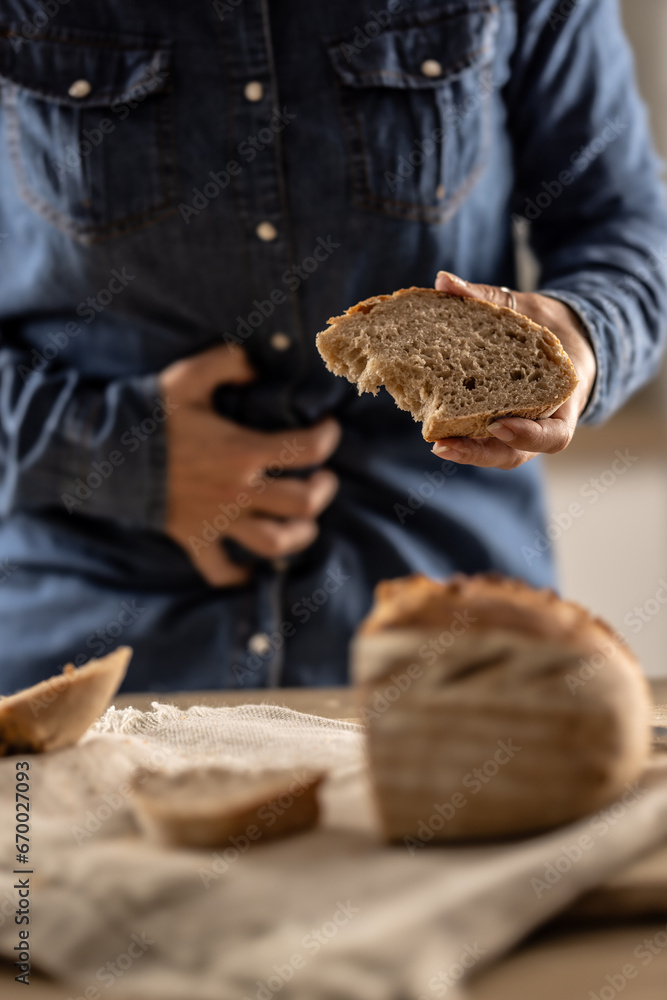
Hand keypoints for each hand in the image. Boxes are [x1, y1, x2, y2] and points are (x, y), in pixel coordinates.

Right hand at [159, 344, 340, 585]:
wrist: (104, 454)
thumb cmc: (151, 414)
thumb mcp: (190, 376)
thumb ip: (229, 363)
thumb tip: (256, 366)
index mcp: (243, 452)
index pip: (307, 450)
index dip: (327, 438)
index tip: (328, 430)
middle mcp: (238, 491)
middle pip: (302, 504)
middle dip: (322, 491)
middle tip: (322, 479)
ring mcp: (218, 519)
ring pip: (274, 543)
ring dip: (297, 536)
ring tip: (303, 525)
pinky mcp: (195, 538)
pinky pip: (219, 570)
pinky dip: (237, 575)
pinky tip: (249, 571)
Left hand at [431, 271, 596, 469]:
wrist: (559, 339)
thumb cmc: (548, 327)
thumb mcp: (528, 309)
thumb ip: (488, 298)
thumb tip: (444, 281)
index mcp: (563, 401)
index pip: (553, 435)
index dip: (528, 434)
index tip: (498, 423)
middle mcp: (541, 424)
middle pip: (514, 454)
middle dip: (479, 453)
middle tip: (443, 445)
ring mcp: (518, 430)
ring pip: (495, 452)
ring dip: (464, 451)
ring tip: (434, 443)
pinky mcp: (496, 426)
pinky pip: (480, 437)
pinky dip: (458, 433)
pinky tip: (429, 423)